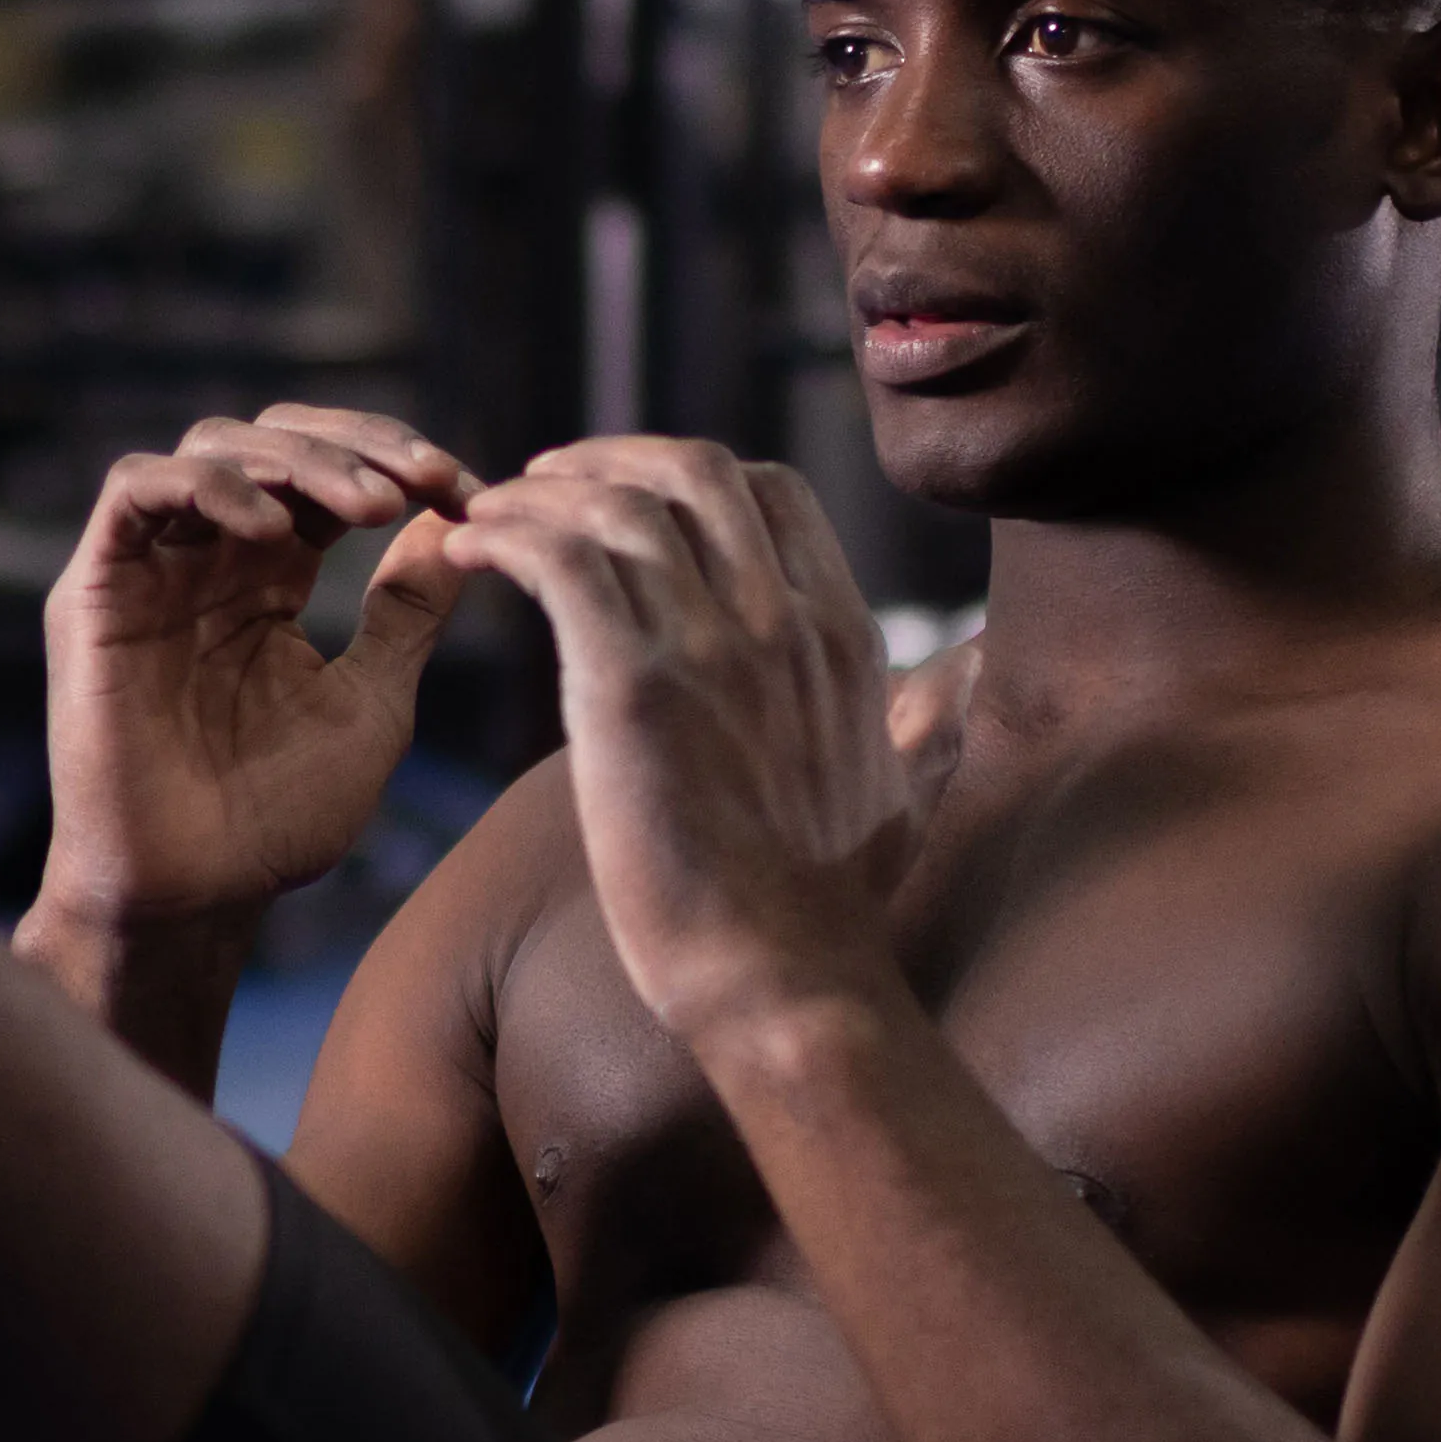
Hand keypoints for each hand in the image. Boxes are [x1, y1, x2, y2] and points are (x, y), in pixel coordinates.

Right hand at [35, 404, 481, 937]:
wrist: (193, 897)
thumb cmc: (275, 820)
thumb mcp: (372, 703)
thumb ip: (406, 613)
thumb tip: (457, 521)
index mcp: (269, 580)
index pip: (329, 475)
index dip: (399, 465)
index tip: (470, 494)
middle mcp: (206, 560)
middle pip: (275, 438)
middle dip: (361, 444)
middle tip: (429, 479)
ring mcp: (147, 571)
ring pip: (212, 446)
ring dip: (299, 458)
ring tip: (367, 505)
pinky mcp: (94, 591)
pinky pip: (134, 490)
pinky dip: (207, 487)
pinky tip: (273, 530)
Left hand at [443, 439, 922, 1049]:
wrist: (789, 982)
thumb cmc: (836, 908)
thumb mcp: (908, 786)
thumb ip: (930, 716)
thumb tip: (970, 668)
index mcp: (840, 632)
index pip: (768, 489)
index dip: (687, 475)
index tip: (627, 500)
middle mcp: (779, 620)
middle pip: (690, 470)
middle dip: (607, 459)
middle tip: (542, 484)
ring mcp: (708, 648)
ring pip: (614, 506)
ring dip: (537, 495)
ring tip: (485, 518)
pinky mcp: (631, 688)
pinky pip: (559, 562)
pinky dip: (508, 537)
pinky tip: (470, 553)